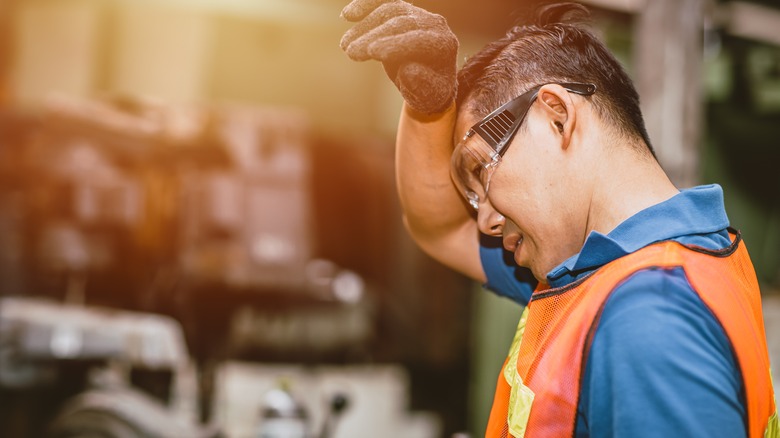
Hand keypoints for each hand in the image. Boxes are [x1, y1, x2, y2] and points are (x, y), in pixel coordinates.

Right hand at [340, 0, 457, 114]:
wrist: (427, 81)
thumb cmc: (427, 91)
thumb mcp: (426, 96)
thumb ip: (420, 84)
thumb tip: (409, 70)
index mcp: (444, 44)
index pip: (419, 40)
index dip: (396, 45)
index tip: (372, 52)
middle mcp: (435, 24)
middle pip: (401, 24)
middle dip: (373, 37)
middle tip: (351, 52)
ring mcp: (419, 14)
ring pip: (389, 11)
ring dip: (364, 26)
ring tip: (345, 45)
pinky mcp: (403, 10)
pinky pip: (384, 2)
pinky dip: (366, 5)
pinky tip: (347, 15)